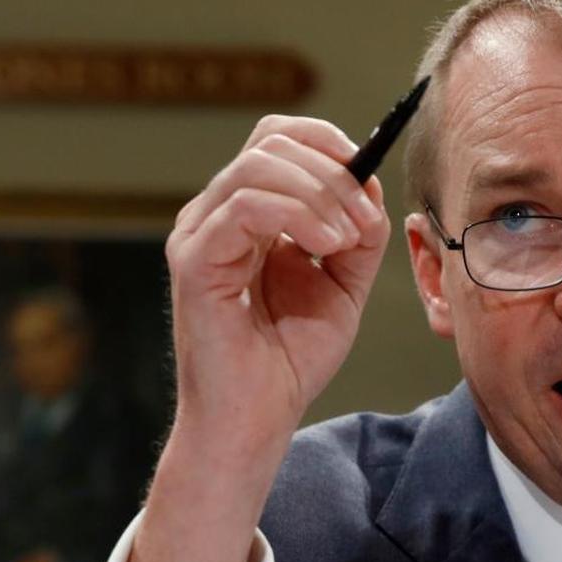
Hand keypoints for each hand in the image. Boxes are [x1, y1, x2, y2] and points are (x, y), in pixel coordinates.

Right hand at [128, 115, 388, 561]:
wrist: (256, 421)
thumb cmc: (290, 361)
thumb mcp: (343, 287)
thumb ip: (358, 235)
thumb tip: (369, 181)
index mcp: (248, 215)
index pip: (278, 140)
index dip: (328, 143)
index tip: (368, 177)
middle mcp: (217, 216)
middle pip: (270, 142)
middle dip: (332, 171)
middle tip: (365, 218)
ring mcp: (199, 235)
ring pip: (258, 166)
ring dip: (320, 194)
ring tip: (348, 238)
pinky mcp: (193, 261)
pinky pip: (244, 206)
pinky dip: (296, 215)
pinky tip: (328, 246)